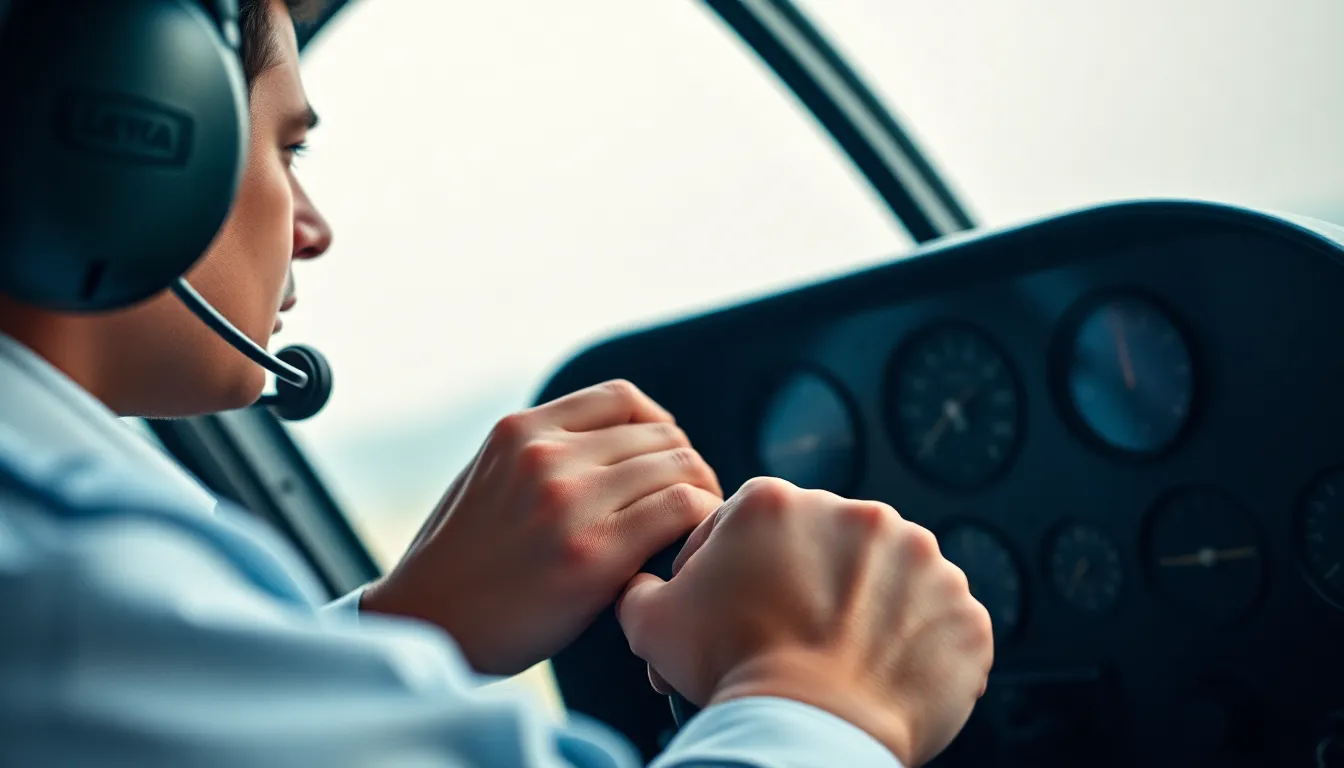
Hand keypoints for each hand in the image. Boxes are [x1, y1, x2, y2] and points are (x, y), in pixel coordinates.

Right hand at [362, 380, 723, 674]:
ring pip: (678, 466)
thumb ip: (539, 451)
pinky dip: (699, 520)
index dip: (657, 426)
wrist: (428, 627)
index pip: (622, 398)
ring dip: (701, 492)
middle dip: (684, 465)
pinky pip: (680, 509)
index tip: (663, 462)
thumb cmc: (461, 562)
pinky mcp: (593, 553)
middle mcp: (544, 455)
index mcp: (519, 430)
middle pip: (658, 434)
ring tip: (696, 526)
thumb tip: (611, 440)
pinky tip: (689, 547)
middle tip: (692, 502)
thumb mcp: (486, 477)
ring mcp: (569, 501)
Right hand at [617, 478, 992, 766]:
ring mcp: (920, 561)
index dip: (732, 570)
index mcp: (778, 503)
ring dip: (868, 609)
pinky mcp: (961, 610)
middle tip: (789, 638)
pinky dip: (919, 646)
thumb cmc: (731, 669)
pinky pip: (940, 624)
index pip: (748, 525)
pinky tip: (886, 675)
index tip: (735, 610)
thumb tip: (642, 586)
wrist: (807, 728)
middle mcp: (856, 514)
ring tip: (840, 659)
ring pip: (888, 579)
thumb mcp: (652, 624)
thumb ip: (643, 590)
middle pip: (823, 546)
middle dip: (806, 585)